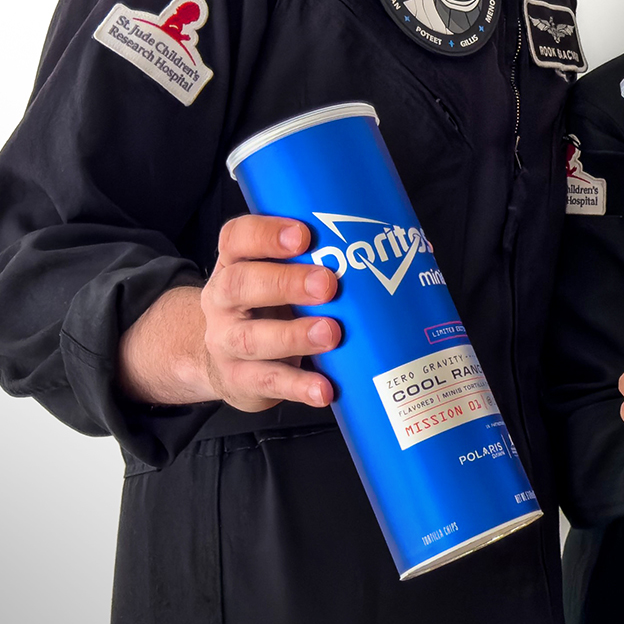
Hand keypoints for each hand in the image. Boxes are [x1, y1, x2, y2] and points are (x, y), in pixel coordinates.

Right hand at [118, 216, 338, 409]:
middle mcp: (223, 300)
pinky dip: (298, 386)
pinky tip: (323, 389)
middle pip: (241, 284)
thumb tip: (401, 250)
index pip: (237, 239)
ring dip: (294, 336)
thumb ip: (317, 260)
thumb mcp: (278, 277)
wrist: (225, 360)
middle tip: (327, 284)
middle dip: (286, 282)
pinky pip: (268, 382)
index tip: (303, 235)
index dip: (267, 234)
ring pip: (252, 338)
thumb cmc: (267, 307)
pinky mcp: (240, 380)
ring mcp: (226, 342)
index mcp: (234, 264)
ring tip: (331, 333)